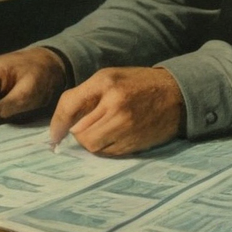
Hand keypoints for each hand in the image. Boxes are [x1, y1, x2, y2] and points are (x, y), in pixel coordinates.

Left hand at [48, 67, 183, 155]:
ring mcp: (127, 126)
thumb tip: (64, 125)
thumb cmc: (139, 83)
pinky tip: (114, 137)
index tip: (54, 136)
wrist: (176, 94)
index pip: (69, 105)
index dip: (57, 124)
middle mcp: (115, 105)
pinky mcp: (135, 142)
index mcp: (106, 83)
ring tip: (100, 132)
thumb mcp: (111, 77)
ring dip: (90, 143)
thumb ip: (86, 95)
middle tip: (83, 130)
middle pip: (80, 133)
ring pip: (93, 147)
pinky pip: (109, 153)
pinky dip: (106, 148)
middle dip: (77, 135)